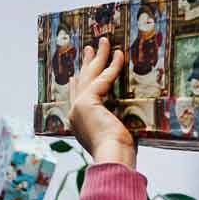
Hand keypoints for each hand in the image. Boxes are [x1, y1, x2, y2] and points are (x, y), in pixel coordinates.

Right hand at [69, 38, 135, 166]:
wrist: (112, 158)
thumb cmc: (118, 155)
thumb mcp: (114, 137)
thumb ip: (114, 126)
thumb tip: (123, 126)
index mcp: (79, 125)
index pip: (77, 99)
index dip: (78, 85)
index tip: (76, 75)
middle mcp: (75, 114)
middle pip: (81, 82)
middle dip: (87, 64)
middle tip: (90, 49)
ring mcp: (79, 107)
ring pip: (90, 75)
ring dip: (98, 56)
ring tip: (104, 41)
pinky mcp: (88, 101)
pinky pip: (104, 78)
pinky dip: (113, 65)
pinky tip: (118, 54)